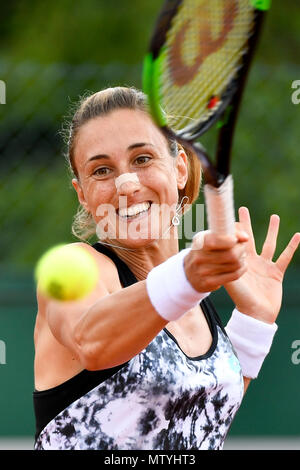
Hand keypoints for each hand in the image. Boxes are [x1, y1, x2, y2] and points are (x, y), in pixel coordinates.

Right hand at [184, 228, 248, 293]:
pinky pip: (233, 275)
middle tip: (242, 247)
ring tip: (241, 256)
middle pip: (231, 254)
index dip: (231, 240)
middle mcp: (199, 257)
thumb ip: (227, 233)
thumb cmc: (204, 252)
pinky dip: (241, 269)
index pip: (217, 240)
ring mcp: (203, 271)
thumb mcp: (209, 238)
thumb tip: (245, 237)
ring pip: (234, 265)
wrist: (188, 273)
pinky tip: (241, 266)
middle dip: (241, 249)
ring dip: (242, 259)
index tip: (235, 240)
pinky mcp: (209, 283)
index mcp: (199, 243)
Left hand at [224, 207, 299, 323]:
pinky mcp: (276, 273)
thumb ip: (226, 267)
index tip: (230, 215)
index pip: (235, 241)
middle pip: (249, 238)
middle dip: (246, 224)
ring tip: (275, 216)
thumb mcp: (231, 281)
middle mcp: (251, 261)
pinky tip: (298, 235)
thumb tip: (219, 252)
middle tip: (242, 209)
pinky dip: (292, 246)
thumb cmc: (241, 299)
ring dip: (273, 230)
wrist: (256, 315)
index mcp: (239, 262)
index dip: (234, 230)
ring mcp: (265, 266)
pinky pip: (285, 257)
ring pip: (269, 243)